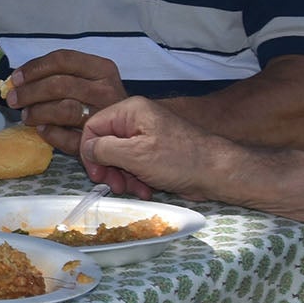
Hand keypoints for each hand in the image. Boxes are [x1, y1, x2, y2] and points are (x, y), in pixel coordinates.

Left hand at [1, 49, 128, 156]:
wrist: (135, 129)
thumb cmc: (101, 101)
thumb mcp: (90, 79)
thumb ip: (60, 74)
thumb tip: (18, 80)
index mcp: (103, 70)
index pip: (63, 60)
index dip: (35, 67)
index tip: (16, 77)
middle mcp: (106, 90)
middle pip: (60, 85)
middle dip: (30, 92)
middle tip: (13, 99)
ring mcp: (104, 116)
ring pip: (63, 110)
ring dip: (37, 112)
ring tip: (25, 116)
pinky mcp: (98, 141)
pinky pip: (68, 137)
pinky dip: (50, 134)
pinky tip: (41, 130)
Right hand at [79, 97, 231, 199]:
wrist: (217, 172)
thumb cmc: (179, 160)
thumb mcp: (135, 154)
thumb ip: (104, 149)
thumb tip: (87, 149)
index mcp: (130, 111)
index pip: (93, 126)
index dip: (89, 152)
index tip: (96, 174)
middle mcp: (137, 120)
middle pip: (105, 144)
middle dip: (108, 168)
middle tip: (114, 186)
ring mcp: (147, 136)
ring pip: (119, 158)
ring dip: (123, 178)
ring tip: (135, 191)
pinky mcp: (155, 153)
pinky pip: (134, 165)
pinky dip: (136, 180)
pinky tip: (147, 191)